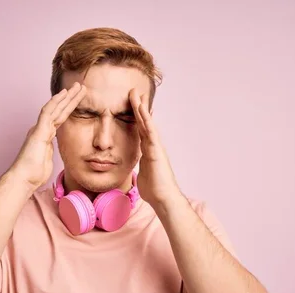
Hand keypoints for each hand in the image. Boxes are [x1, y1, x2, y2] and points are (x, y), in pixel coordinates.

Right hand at [9, 83, 85, 190]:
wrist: (24, 178)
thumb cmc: (34, 173)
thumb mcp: (47, 160)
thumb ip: (49, 153)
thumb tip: (50, 153)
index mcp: (45, 135)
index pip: (60, 118)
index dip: (70, 108)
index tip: (79, 100)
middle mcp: (41, 129)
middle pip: (59, 110)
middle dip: (71, 98)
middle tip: (81, 87)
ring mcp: (39, 129)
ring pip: (55, 108)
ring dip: (67, 96)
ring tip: (78, 86)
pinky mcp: (38, 131)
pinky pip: (47, 112)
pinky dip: (56, 102)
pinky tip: (64, 94)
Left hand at [129, 89, 181, 207]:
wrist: (163, 198)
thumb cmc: (154, 189)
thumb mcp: (142, 173)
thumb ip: (140, 166)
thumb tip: (137, 167)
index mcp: (147, 150)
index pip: (140, 130)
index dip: (136, 117)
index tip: (132, 104)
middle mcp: (152, 145)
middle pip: (144, 122)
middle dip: (138, 107)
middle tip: (133, 92)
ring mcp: (155, 147)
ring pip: (148, 123)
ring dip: (142, 108)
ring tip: (136, 94)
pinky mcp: (156, 150)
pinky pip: (150, 131)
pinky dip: (147, 119)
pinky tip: (143, 109)